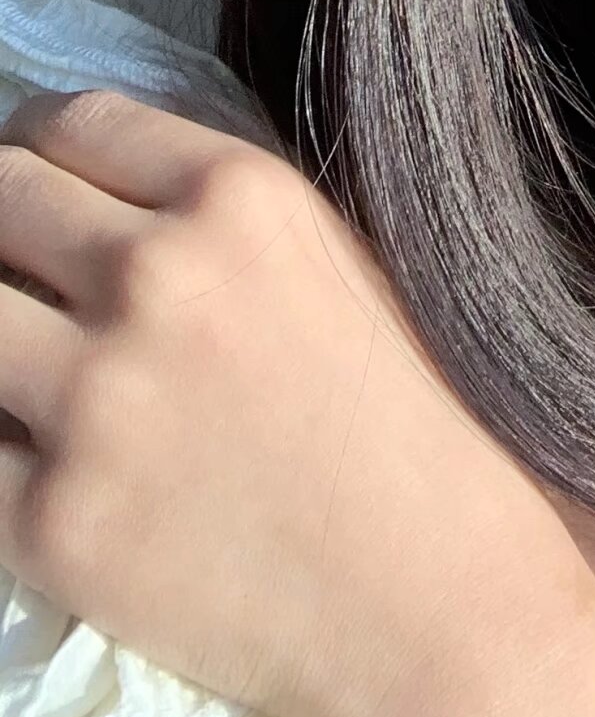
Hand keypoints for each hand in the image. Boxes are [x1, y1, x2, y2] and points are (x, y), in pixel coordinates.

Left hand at [0, 87, 594, 716]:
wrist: (431, 593)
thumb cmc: (401, 418)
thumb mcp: (331, 258)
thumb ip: (211, 210)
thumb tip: (87, 187)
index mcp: (238, 197)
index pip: (71, 123)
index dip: (40, 151)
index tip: (40, 188)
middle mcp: (158, 277)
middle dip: (6, 233)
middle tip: (34, 277)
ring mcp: (95, 400)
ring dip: (4, 339)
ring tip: (48, 370)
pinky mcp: (49, 520)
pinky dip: (7, 446)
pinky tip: (69, 459)